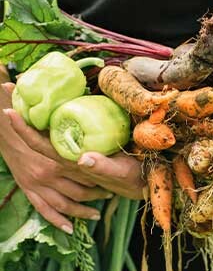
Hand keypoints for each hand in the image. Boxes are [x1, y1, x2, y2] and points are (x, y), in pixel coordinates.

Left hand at [5, 107, 146, 199]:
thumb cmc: (131, 177)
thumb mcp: (121, 172)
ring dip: (33, 115)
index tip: (9, 110)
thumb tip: (83, 158)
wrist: (141, 182)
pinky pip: (64, 133)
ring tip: (22, 94)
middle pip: (39, 136)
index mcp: (73, 163)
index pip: (42, 146)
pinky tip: (50, 107)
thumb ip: (103, 167)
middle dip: (23, 115)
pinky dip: (51, 119)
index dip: (25, 130)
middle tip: (9, 88)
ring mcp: (76, 152)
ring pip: (49, 134)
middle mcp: (69, 157)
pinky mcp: (87, 148)